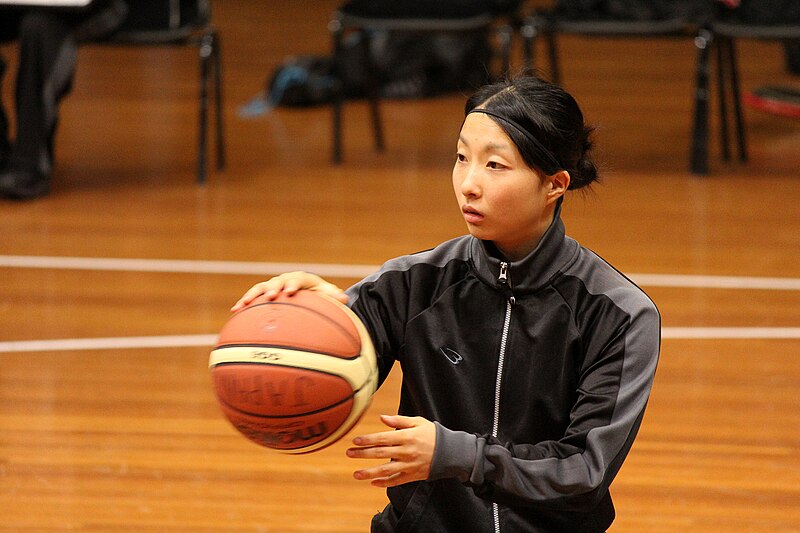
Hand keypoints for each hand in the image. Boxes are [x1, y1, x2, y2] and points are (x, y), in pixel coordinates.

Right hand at [230, 271, 347, 311]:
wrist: (309, 294)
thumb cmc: (320, 297)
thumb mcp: (328, 297)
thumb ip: (334, 298)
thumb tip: (345, 298)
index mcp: (302, 279)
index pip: (298, 279)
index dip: (293, 284)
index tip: (291, 292)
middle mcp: (286, 280)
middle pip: (277, 282)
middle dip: (273, 288)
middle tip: (271, 296)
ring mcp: (274, 286)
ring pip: (261, 288)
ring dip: (252, 295)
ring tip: (242, 304)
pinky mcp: (265, 294)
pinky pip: (253, 298)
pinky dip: (244, 303)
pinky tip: (234, 312)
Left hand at [346, 415, 435, 487]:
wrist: (451, 452)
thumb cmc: (432, 434)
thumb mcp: (418, 422)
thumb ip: (399, 420)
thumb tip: (381, 418)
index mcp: (407, 437)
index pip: (383, 439)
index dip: (368, 440)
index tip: (355, 441)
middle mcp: (407, 452)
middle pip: (381, 454)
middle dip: (363, 454)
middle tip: (349, 453)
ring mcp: (409, 465)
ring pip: (386, 471)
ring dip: (369, 472)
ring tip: (356, 473)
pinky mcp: (413, 476)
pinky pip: (396, 481)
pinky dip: (384, 483)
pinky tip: (373, 482)